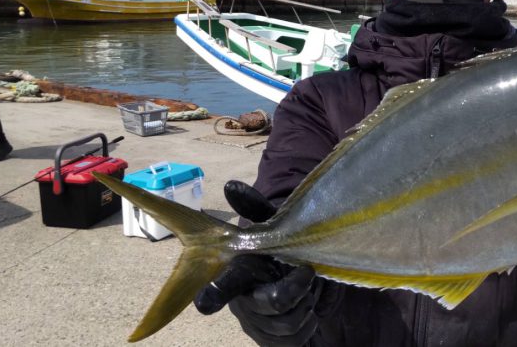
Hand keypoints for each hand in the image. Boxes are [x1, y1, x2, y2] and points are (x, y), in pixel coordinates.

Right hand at [193, 181, 322, 345]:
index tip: (205, 303)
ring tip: (308, 289)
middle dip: (294, 289)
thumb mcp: (276, 229)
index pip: (226, 284)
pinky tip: (309, 309)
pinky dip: (310, 321)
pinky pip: (297, 338)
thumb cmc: (283, 255)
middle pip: (269, 303)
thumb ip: (256, 210)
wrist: (306, 287)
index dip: (216, 293)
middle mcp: (245, 301)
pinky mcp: (275, 341)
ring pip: (288, 323)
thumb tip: (231, 186)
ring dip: (307, 304)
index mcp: (240, 273)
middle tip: (307, 272)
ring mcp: (259, 324)